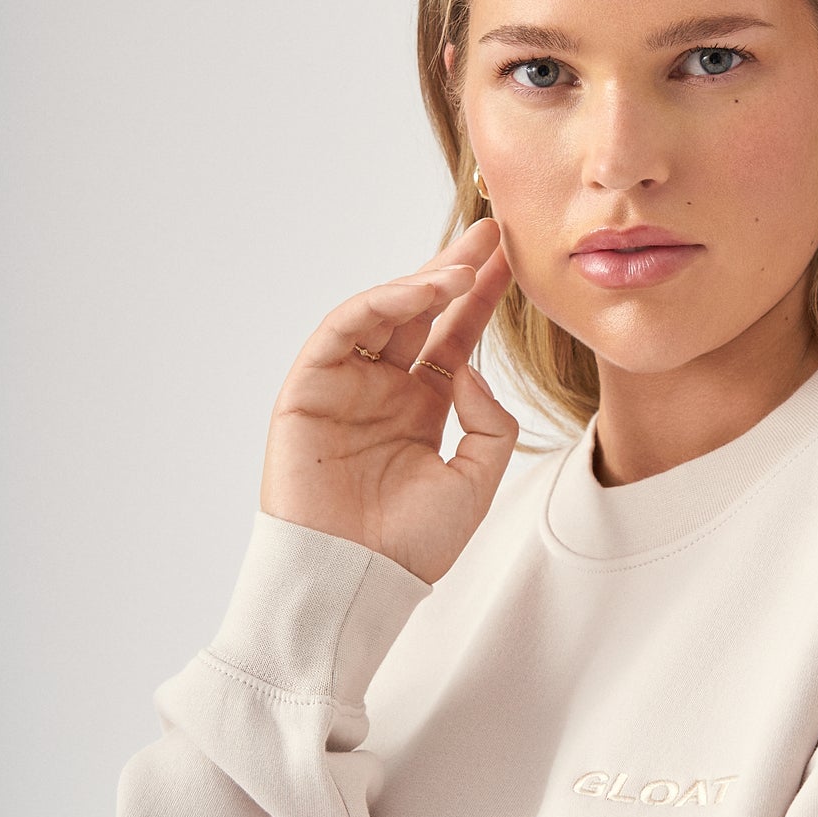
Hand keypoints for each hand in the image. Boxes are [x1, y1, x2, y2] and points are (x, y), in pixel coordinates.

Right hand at [259, 214, 519, 584]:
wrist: (355, 584)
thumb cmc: (410, 546)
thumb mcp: (476, 480)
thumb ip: (489, 421)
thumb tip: (469, 368)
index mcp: (420, 408)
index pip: (453, 338)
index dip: (480, 298)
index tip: (511, 259)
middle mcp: (381, 390)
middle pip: (419, 314)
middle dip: (453, 270)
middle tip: (490, 232)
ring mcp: (343, 388)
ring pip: (380, 316)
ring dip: (420, 284)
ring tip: (462, 267)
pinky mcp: (306, 391)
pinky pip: (339, 333)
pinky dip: (378, 306)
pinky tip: (419, 294)